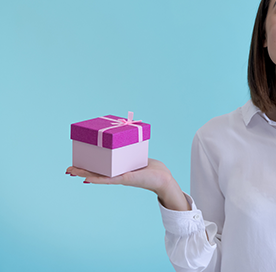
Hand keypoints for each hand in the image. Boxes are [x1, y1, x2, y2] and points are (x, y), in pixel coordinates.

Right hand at [66, 159, 190, 210]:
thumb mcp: (138, 157)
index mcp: (118, 170)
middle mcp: (116, 175)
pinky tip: (86, 179)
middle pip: (95, 172)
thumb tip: (124, 140)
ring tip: (71, 172)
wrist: (163, 179)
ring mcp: (119, 177)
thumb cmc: (153, 169)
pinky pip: (109, 179)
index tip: (75, 166)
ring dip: (84, 174)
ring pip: (98, 176)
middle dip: (81, 170)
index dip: (87, 167)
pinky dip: (97, 179)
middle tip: (67, 170)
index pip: (99, 169)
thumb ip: (130, 151)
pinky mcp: (125, 179)